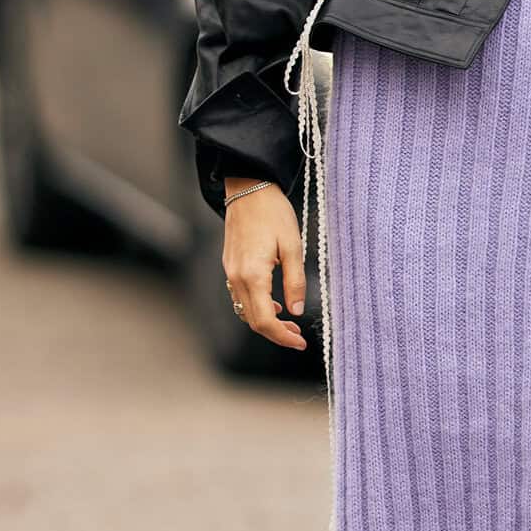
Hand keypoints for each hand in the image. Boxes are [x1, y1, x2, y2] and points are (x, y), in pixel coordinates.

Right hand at [222, 177, 307, 350]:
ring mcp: (230, 271)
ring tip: (289, 322)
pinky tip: (274, 302)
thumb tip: (297, 310)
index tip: (300, 342)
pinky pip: (240, 295)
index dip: (282, 336)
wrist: (249, 188)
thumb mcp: (293, 246)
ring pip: (244, 310)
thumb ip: (295, 281)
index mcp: (253, 274)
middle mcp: (236, 277)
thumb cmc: (273, 212)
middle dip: (275, 333)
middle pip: (252, 320)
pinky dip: (256, 306)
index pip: (264, 320)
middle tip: (298, 336)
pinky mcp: (230, 265)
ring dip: (265, 320)